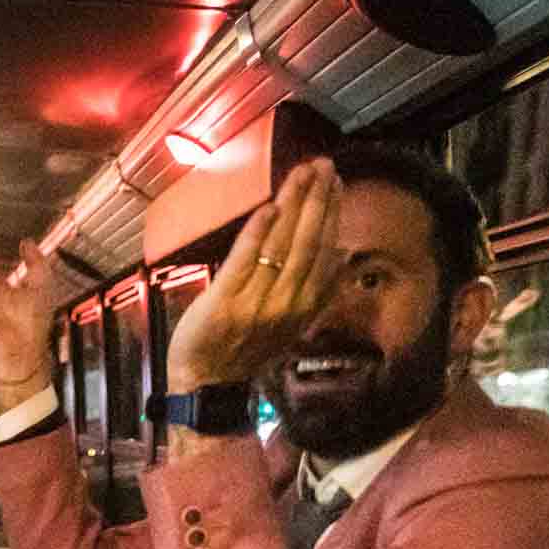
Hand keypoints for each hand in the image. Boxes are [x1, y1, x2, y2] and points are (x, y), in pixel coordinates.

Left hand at [164, 158, 345, 390]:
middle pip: (308, 243)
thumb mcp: (290, 323)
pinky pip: (244, 261)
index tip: (336, 183)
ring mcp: (255, 303)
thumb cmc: (244, 348)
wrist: (206, 383)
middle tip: (323, 166)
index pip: (326, 252)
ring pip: (282, 246)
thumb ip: (314, 291)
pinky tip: (269, 207)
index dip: (333, 214)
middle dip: (318, 200)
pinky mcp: (224, 303)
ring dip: (294, 204)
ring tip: (302, 173)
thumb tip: (342, 255)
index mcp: (305, 307)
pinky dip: (258, 233)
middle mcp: (286, 304)